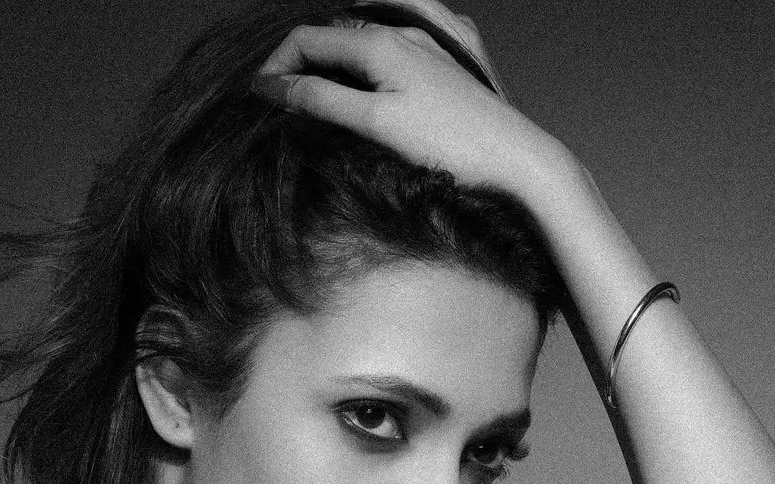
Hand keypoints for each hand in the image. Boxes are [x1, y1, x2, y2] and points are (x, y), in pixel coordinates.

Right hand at [252, 10, 555, 195]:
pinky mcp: (447, 67)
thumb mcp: (376, 123)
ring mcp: (427, 47)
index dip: (276, 68)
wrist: (515, 158)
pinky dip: (372, 58)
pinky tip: (372, 79)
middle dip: (301, 65)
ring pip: (363, 43)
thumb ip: (323, 100)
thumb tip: (278, 87)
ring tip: (317, 96)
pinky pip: (398, 48)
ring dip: (333, 63)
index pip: (306, 40)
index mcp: (378, 43)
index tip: (258, 100)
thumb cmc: (450, 144)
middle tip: (282, 104)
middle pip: (333, 39)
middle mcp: (401, 33)